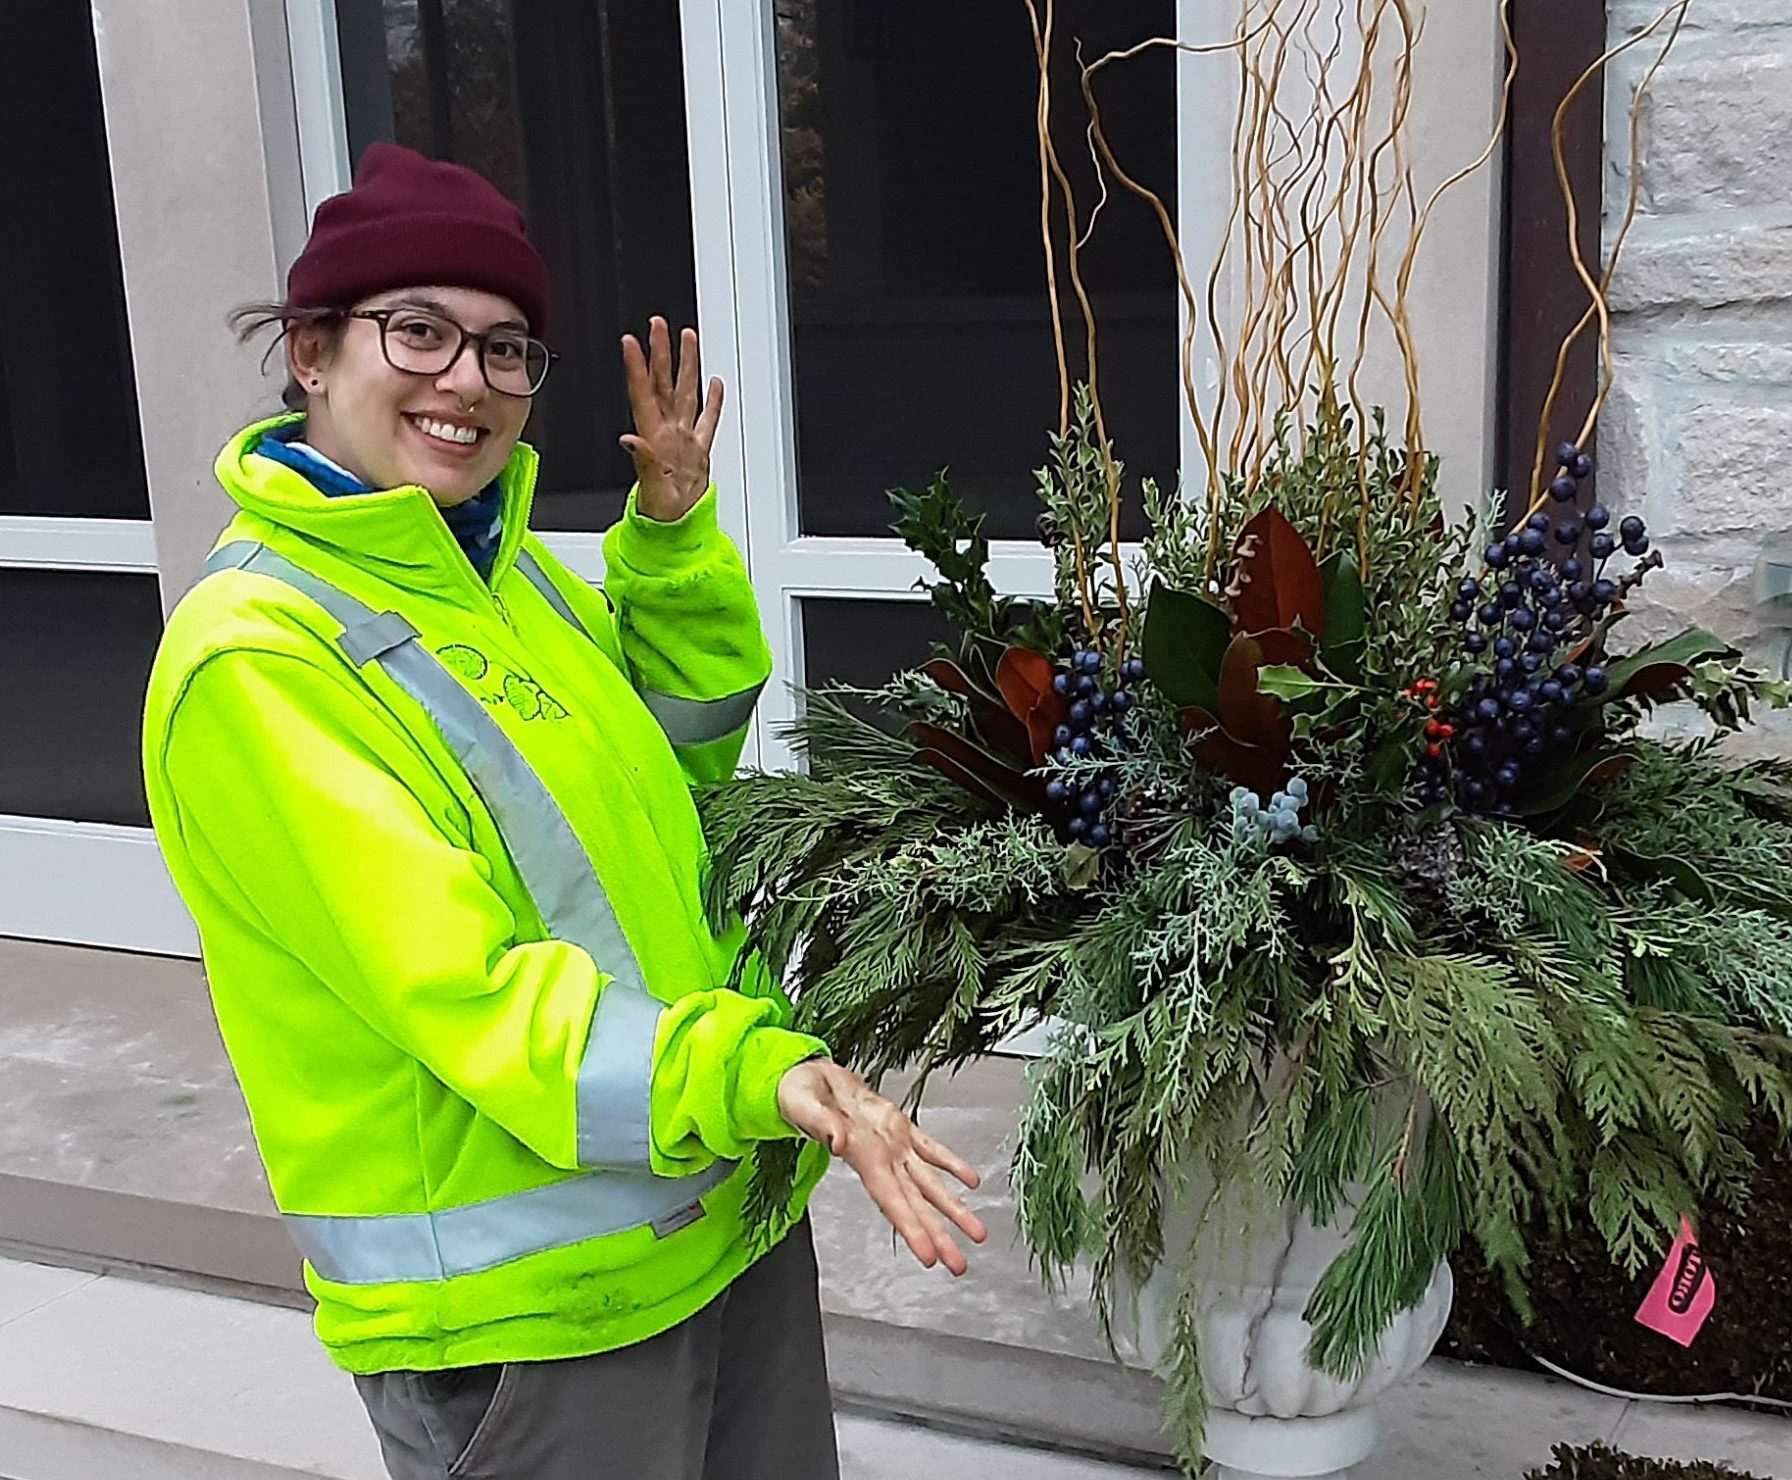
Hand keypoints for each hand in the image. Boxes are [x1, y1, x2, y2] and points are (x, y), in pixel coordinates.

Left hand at [619, 316, 724, 522]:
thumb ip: (641, 460)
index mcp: (653, 437)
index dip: (637, 367)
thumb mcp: (650, 487)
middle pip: (664, 383)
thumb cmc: (660, 511)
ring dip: (686, 365)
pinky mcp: (699, 449)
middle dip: (661, 352)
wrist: (676, 527)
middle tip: (657, 325)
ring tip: (687, 338)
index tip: (631, 342)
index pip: (643, 393)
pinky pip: (708, 419)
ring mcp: (683, 438)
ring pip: (685, 392)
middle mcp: (666, 431)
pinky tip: (715, 383)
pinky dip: (712, 400)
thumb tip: (629, 440)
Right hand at [777, 1059, 987, 1275]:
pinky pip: (931, 1148)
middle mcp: (882, 1159)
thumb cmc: (799, 1094)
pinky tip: (971, 1180)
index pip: (891, 1201)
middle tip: (958, 1265)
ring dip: (954, 1208)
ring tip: (977, 1233)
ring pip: (929, 1182)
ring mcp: (893, 1144)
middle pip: (915, 1204)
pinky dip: (952, 1163)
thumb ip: (821, 1124)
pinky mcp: (899, 1125)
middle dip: (938, 1235)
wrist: (807, 1078)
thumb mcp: (804, 1105)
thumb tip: (838, 1142)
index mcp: (862, 1157)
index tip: (928, 1256)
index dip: (911, 1229)